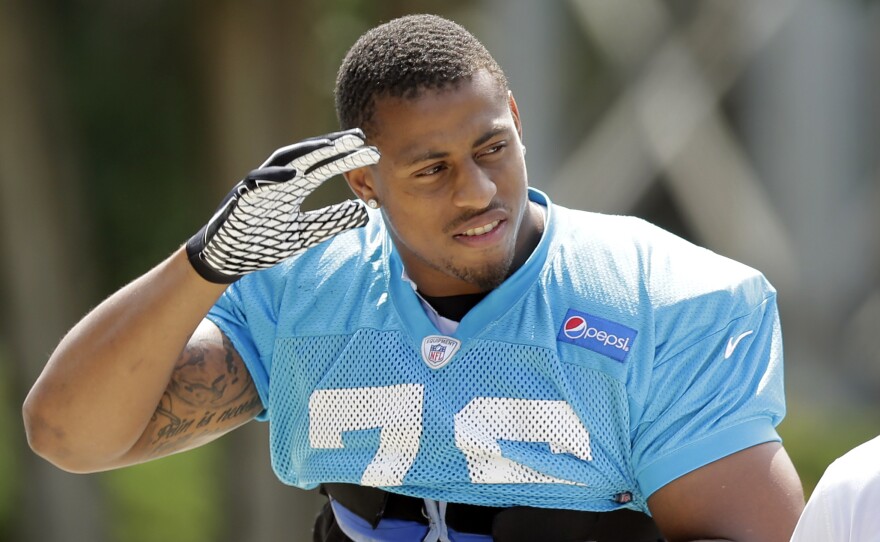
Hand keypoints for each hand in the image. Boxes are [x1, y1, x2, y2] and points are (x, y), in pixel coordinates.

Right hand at [186, 129, 379, 282]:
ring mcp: (259, 186)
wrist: (229, 259)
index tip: (372, 151)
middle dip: (332, 146)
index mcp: (294, 187)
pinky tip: (292, 174)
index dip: (346, 158)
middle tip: (360, 137)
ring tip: (331, 146)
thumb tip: (362, 212)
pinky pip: (256, 183)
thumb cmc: (264, 242)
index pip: (324, 167)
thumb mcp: (306, 234)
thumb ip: (331, 221)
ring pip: (283, 161)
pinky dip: (273, 177)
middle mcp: (278, 180)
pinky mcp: (241, 198)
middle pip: (309, 157)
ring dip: (307, 152)